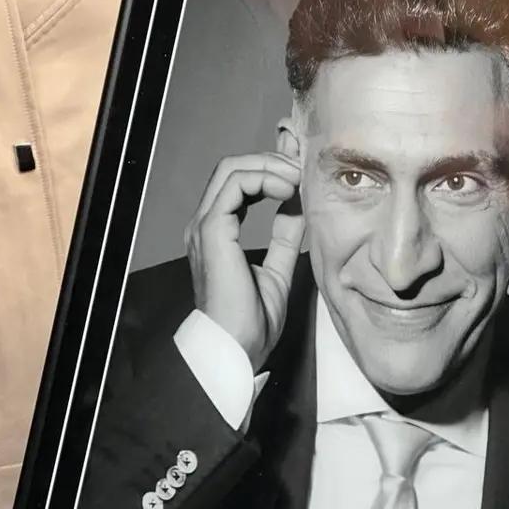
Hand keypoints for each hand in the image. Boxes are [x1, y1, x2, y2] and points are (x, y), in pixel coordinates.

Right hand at [184, 139, 304, 370]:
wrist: (236, 347)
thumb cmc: (252, 320)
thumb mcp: (279, 268)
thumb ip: (285, 235)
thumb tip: (299, 205)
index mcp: (218, 231)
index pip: (238, 182)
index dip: (270, 169)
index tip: (301, 172)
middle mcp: (206, 223)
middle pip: (233, 167)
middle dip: (271, 160)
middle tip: (303, 169)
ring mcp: (205, 225)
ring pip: (231, 169)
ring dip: (269, 166)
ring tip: (297, 178)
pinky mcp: (212, 231)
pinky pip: (234, 185)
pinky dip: (263, 178)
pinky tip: (287, 189)